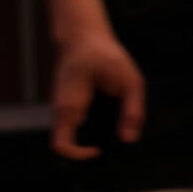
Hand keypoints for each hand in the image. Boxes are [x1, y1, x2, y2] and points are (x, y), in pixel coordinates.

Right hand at [48, 31, 144, 160]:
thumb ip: (131, 112)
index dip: (78, 156)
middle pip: (65, 144)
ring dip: (88, 141)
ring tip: (115, 131)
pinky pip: (73, 126)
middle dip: (86, 152)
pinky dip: (89, 131)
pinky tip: (109, 120)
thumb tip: (128, 140)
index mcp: (71, 105)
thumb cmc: (106, 55)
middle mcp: (62, 110)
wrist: (82, 35)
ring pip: (69, 136)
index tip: (100, 150)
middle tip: (114, 145)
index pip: (60, 145)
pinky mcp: (68, 105)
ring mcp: (62, 108)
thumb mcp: (130, 81)